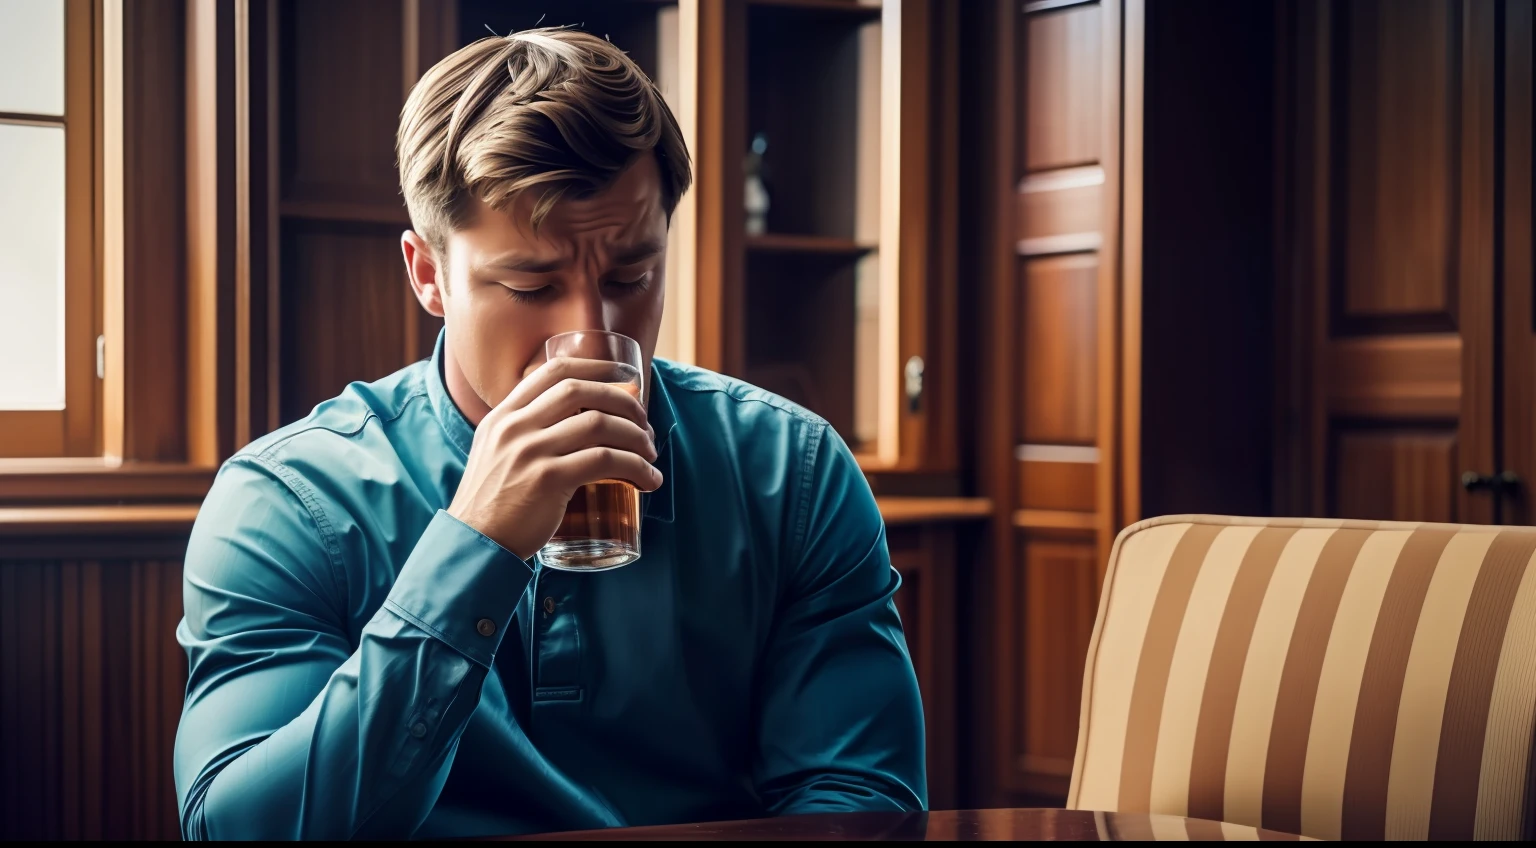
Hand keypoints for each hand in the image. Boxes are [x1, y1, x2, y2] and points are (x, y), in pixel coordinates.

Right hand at [448, 358, 659, 559]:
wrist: (475, 543)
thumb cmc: (493, 504)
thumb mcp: (496, 453)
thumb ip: (523, 434)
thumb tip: (570, 423)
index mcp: (504, 415)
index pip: (554, 371)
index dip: (596, 368)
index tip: (624, 379)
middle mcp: (515, 426)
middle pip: (580, 390)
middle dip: (623, 402)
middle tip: (643, 424)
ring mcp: (531, 452)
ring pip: (599, 424)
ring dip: (636, 437)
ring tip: (649, 455)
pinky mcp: (548, 480)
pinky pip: (605, 460)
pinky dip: (635, 467)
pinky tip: (648, 480)